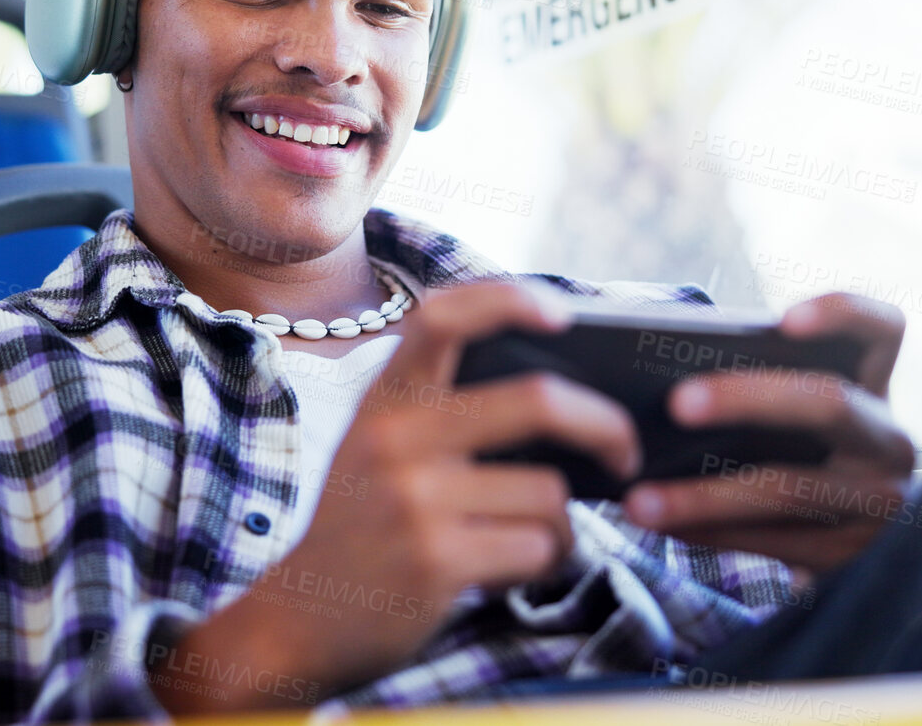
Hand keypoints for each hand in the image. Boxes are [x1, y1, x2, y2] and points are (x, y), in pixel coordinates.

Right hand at [149, 281, 639, 712]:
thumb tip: (565, 396)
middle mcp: (395, 437)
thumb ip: (440, 413)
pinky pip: (540, 547)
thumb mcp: (377, 448)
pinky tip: (508, 568)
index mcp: (384, 398)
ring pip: (550, 492)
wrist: (297, 621)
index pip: (443, 315)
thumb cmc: (361, 529)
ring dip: (562, 524)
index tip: (563, 314)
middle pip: (539, 400)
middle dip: (605, 425)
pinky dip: (545, 561)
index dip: (510, 300)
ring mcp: (415, 499)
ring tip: (527, 538)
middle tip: (625, 451)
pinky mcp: (437, 559)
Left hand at [623, 292, 915, 575]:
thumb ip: (759, 388)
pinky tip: (665, 526)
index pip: (883, 329)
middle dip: (749, 398)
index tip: (784, 320)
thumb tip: (661, 384)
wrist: (846, 543)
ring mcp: (879, 504)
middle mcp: (888, 442)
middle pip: (830, 403)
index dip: (844, 313)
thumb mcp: (798, 417)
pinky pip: (774, 543)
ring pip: (789, 489)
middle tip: (677, 403)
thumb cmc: (798, 454)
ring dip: (703, 495)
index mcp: (873, 386)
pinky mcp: (853, 558)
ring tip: (639, 500)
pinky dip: (711, 533)